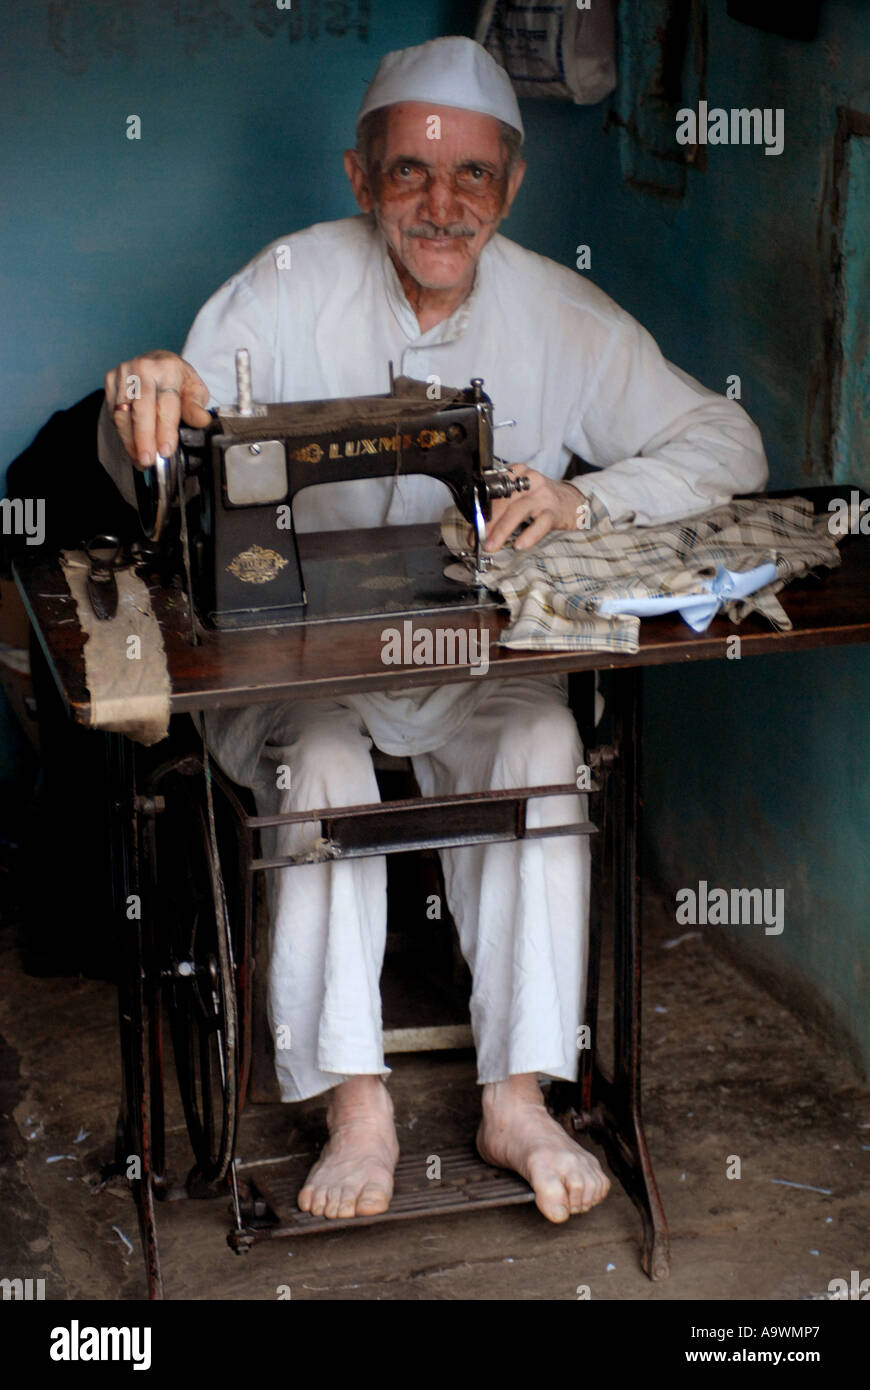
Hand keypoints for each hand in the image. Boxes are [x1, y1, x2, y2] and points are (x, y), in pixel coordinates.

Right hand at [104, 350, 211, 470]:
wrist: (157, 362)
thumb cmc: (177, 379)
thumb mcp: (194, 390)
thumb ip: (196, 407)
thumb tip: (202, 421)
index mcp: (168, 368)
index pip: (166, 403)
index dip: (165, 429)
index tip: (166, 450)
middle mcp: (143, 368)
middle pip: (141, 408)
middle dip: (144, 438)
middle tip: (148, 460)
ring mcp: (123, 373)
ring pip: (123, 413)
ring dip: (131, 441)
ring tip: (141, 460)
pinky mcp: (110, 381)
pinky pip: (114, 413)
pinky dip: (123, 434)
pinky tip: (132, 448)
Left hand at [484, 465, 586, 551]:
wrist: (572, 501)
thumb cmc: (540, 499)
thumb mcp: (519, 494)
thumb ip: (499, 505)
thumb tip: (477, 526)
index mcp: (516, 473)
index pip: (493, 491)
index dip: (481, 510)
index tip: (473, 527)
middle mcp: (529, 481)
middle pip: (504, 501)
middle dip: (488, 522)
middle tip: (478, 539)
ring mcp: (543, 495)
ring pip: (518, 510)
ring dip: (502, 530)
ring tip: (491, 545)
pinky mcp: (554, 511)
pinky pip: (541, 523)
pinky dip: (529, 535)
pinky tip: (519, 545)